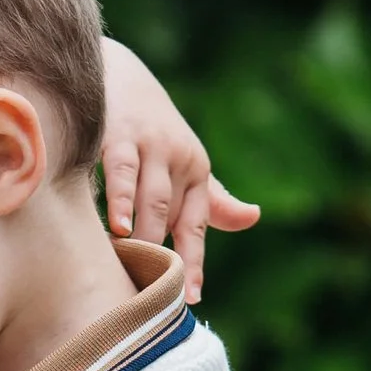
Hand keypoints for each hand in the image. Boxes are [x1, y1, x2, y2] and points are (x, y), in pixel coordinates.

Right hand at [99, 37, 259, 297]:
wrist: (118, 72)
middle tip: (146, 294)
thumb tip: (252, 218)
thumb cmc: (153, 130)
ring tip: (133, 266)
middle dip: (160, 255)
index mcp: (196, 171)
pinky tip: (118, 227)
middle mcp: (178, 158)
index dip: (193, 262)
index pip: (196, 225)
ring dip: (144, 234)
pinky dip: (121, 201)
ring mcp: (149, 146)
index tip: (189, 298)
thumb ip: (212, 198)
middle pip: (171, 217)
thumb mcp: (186, 163)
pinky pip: (121, 173)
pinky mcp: (118, 135)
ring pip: (151, 199)